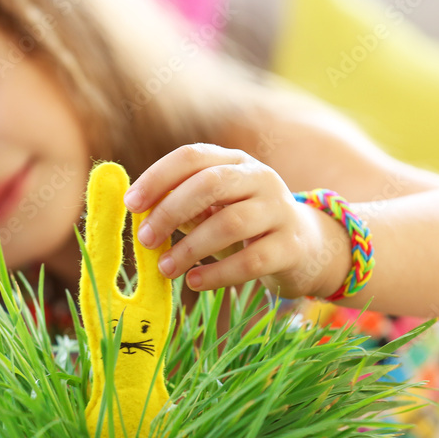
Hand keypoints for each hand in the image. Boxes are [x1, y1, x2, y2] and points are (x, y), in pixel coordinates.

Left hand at [122, 144, 349, 298]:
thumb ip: (182, 205)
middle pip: (211, 184)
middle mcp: (260, 178)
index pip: (192, 156)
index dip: (158, 177)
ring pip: (231, 223)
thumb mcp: (215, 208)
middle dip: (171, 211)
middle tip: (144, 239)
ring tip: (165, 268)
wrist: (307, 247)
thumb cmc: (246, 225)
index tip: (131, 204)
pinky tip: (194, 281)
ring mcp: (280, 210)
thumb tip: (139, 213)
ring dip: (190, 248)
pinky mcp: (291, 247)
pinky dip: (217, 273)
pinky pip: (250, 260)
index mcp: (234, 161)